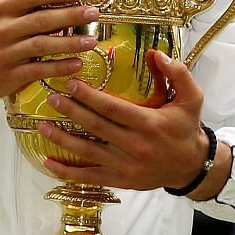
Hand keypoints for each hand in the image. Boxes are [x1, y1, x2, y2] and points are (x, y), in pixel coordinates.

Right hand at [0, 0, 98, 123]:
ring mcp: (5, 54)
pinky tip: (76, 63)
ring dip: (69, 43)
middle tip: (93, 13)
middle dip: (70, 16)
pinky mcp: (9, 76)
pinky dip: (58, 67)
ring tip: (91, 40)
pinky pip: (38, 70)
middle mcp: (0, 30)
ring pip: (42, 45)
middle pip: (41, 20)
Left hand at [38, 49, 218, 192]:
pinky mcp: (121, 180)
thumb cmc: (187, 128)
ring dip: (62, 139)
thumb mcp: (192, 98)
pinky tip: (49, 163)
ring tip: (43, 127)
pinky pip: (90, 177)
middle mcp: (136, 146)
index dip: (89, 96)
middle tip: (52, 98)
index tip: (71, 84)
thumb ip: (178, 73)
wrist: (192, 166)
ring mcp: (127, 166)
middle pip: (96, 127)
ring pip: (88, 152)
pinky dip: (68, 172)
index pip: (112, 108)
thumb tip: (156, 53)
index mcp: (150, 124)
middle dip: (71, 112)